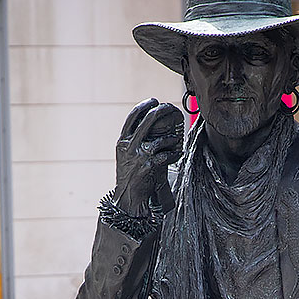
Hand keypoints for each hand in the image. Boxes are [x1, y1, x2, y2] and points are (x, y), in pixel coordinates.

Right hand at [115, 98, 183, 215]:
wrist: (127, 198)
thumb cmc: (129, 177)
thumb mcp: (125, 156)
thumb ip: (133, 143)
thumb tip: (148, 128)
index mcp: (122, 142)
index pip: (132, 117)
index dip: (144, 106)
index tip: (153, 101)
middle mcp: (130, 146)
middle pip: (148, 120)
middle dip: (161, 110)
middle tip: (169, 108)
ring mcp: (140, 156)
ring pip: (160, 139)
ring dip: (171, 139)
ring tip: (176, 140)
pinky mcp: (150, 167)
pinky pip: (167, 155)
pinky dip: (174, 154)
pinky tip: (176, 154)